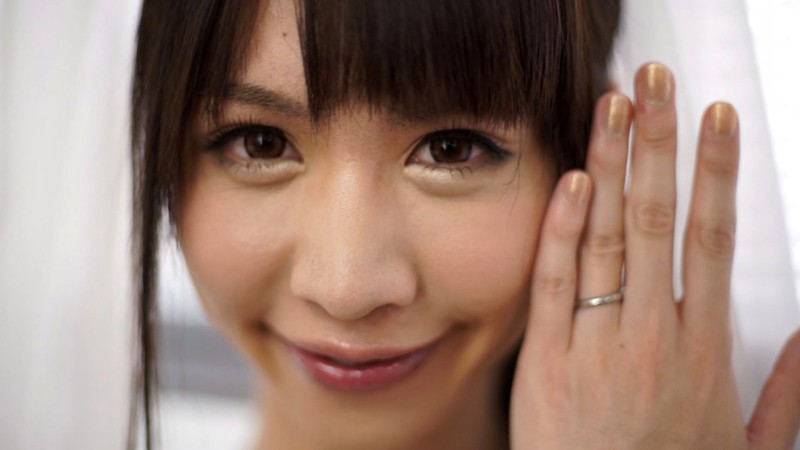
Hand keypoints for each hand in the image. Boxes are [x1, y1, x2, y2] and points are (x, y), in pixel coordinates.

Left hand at [510, 62, 799, 448]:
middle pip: (658, 218)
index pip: (713, 237)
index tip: (717, 119)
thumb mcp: (748, 448)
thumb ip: (784, 394)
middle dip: (659, 143)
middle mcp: (653, 335)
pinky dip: (561, 227)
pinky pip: (554, 281)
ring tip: (614, 106)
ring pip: (606, 236)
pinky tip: (570, 180)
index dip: (715, 171)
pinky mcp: (547, 360)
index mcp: (703, 349)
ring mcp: (597, 343)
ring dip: (610, 165)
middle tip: (659, 82)